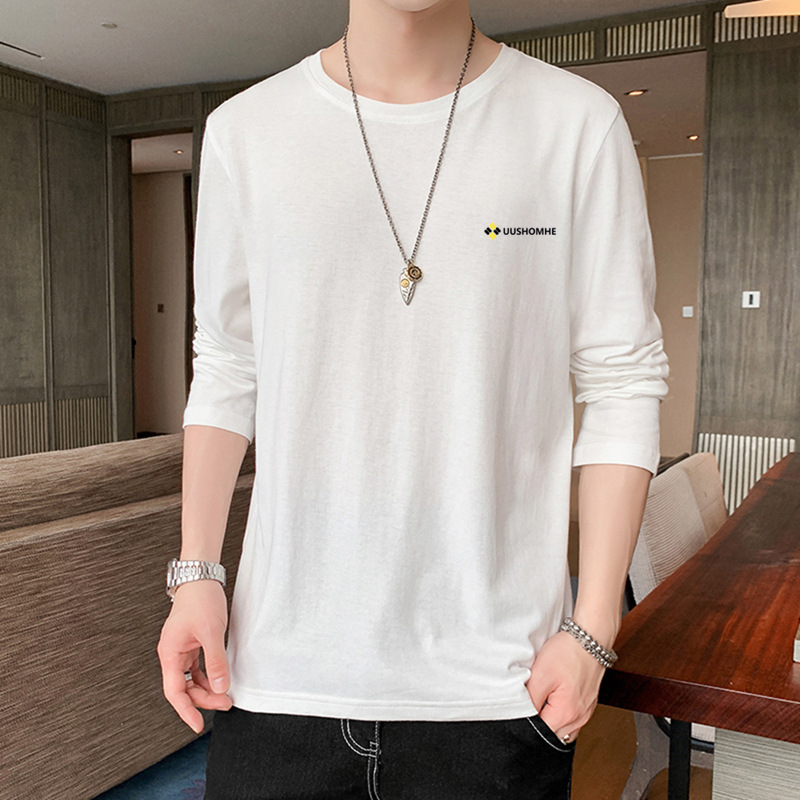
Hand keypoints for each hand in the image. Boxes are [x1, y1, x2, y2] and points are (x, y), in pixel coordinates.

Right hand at [157, 579, 232, 733]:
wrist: (201, 577)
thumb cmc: (201, 600)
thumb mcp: (211, 632)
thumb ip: (216, 661)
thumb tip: (221, 688)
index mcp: (170, 653)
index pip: (175, 691)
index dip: (186, 711)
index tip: (198, 725)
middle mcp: (172, 654)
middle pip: (184, 687)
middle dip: (204, 699)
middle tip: (226, 702)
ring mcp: (180, 649)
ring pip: (191, 679)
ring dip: (207, 689)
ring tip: (226, 695)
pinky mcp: (190, 643)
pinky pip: (196, 668)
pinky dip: (207, 676)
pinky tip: (219, 681)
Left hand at [525, 629, 606, 742]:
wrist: (590, 638)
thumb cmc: (567, 653)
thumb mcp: (540, 674)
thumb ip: (530, 700)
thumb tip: (524, 717)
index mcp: (566, 714)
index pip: (541, 734)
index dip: (529, 724)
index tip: (524, 709)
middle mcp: (579, 719)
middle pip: (553, 734)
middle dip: (540, 723)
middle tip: (533, 701)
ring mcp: (585, 713)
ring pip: (563, 728)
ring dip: (551, 719)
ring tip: (545, 698)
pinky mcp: (588, 705)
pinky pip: (572, 719)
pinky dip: (561, 713)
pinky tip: (556, 698)